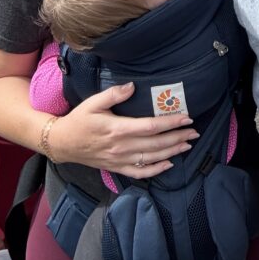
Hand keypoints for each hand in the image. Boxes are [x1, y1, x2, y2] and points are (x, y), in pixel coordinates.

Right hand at [48, 83, 199, 178]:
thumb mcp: (93, 102)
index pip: (150, 127)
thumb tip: (132, 86)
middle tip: (195, 131)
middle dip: (178, 137)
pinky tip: (169, 164)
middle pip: (156, 144)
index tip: (187, 118)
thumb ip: (114, 94)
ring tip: (188, 144)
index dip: (170, 123)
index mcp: (117, 129)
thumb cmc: (79, 120)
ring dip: (172, 152)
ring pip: (151, 159)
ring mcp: (119, 160)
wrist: (62, 144)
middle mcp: (121, 147)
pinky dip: (156, 170)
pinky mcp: (117, 168)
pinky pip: (139, 173)